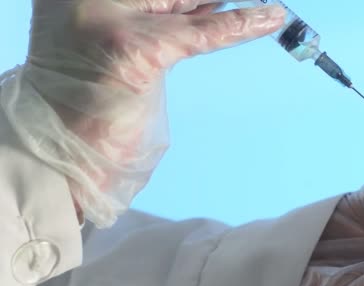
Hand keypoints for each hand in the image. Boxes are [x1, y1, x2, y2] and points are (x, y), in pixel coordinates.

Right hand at [0, 0, 284, 226]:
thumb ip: (158, 22)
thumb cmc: (82, 105)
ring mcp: (107, 15)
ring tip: (269, 2)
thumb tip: (208, 5)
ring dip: (228, 3)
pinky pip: (200, 33)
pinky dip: (239, 25)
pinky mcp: (134, 48)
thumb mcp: (117, 49)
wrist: (53, 153)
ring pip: (189, 1)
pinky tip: (271, 16)